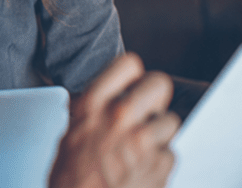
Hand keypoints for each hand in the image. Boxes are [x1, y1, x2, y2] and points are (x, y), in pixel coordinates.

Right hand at [49, 53, 180, 187]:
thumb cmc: (71, 181)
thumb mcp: (69, 136)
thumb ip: (90, 113)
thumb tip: (102, 100)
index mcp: (92, 106)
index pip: (128, 64)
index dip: (134, 75)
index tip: (133, 83)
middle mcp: (119, 117)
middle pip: (160, 84)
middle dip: (156, 97)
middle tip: (148, 110)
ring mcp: (143, 141)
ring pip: (171, 121)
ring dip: (160, 134)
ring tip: (142, 148)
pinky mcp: (160, 166)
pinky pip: (170, 154)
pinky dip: (160, 163)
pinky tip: (143, 170)